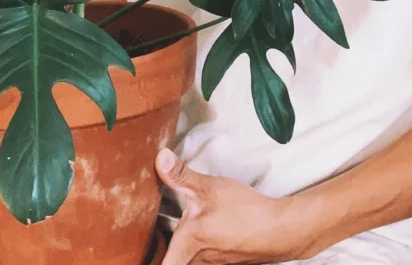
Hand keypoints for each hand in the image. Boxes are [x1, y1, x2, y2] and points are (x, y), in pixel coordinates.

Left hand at [156, 149, 309, 264]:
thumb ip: (181, 175)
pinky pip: (202, 257)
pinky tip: (201, 228)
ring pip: (188, 260)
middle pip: (172, 261)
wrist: (280, 230)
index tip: (131, 255)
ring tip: (168, 232)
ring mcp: (213, 262)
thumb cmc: (244, 212)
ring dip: (178, 249)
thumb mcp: (209, 187)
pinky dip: (194, 248)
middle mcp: (197, 260)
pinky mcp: (225, 259)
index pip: (162, 264)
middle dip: (160, 251)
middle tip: (148, 239)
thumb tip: (159, 157)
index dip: (146, 259)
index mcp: (187, 244)